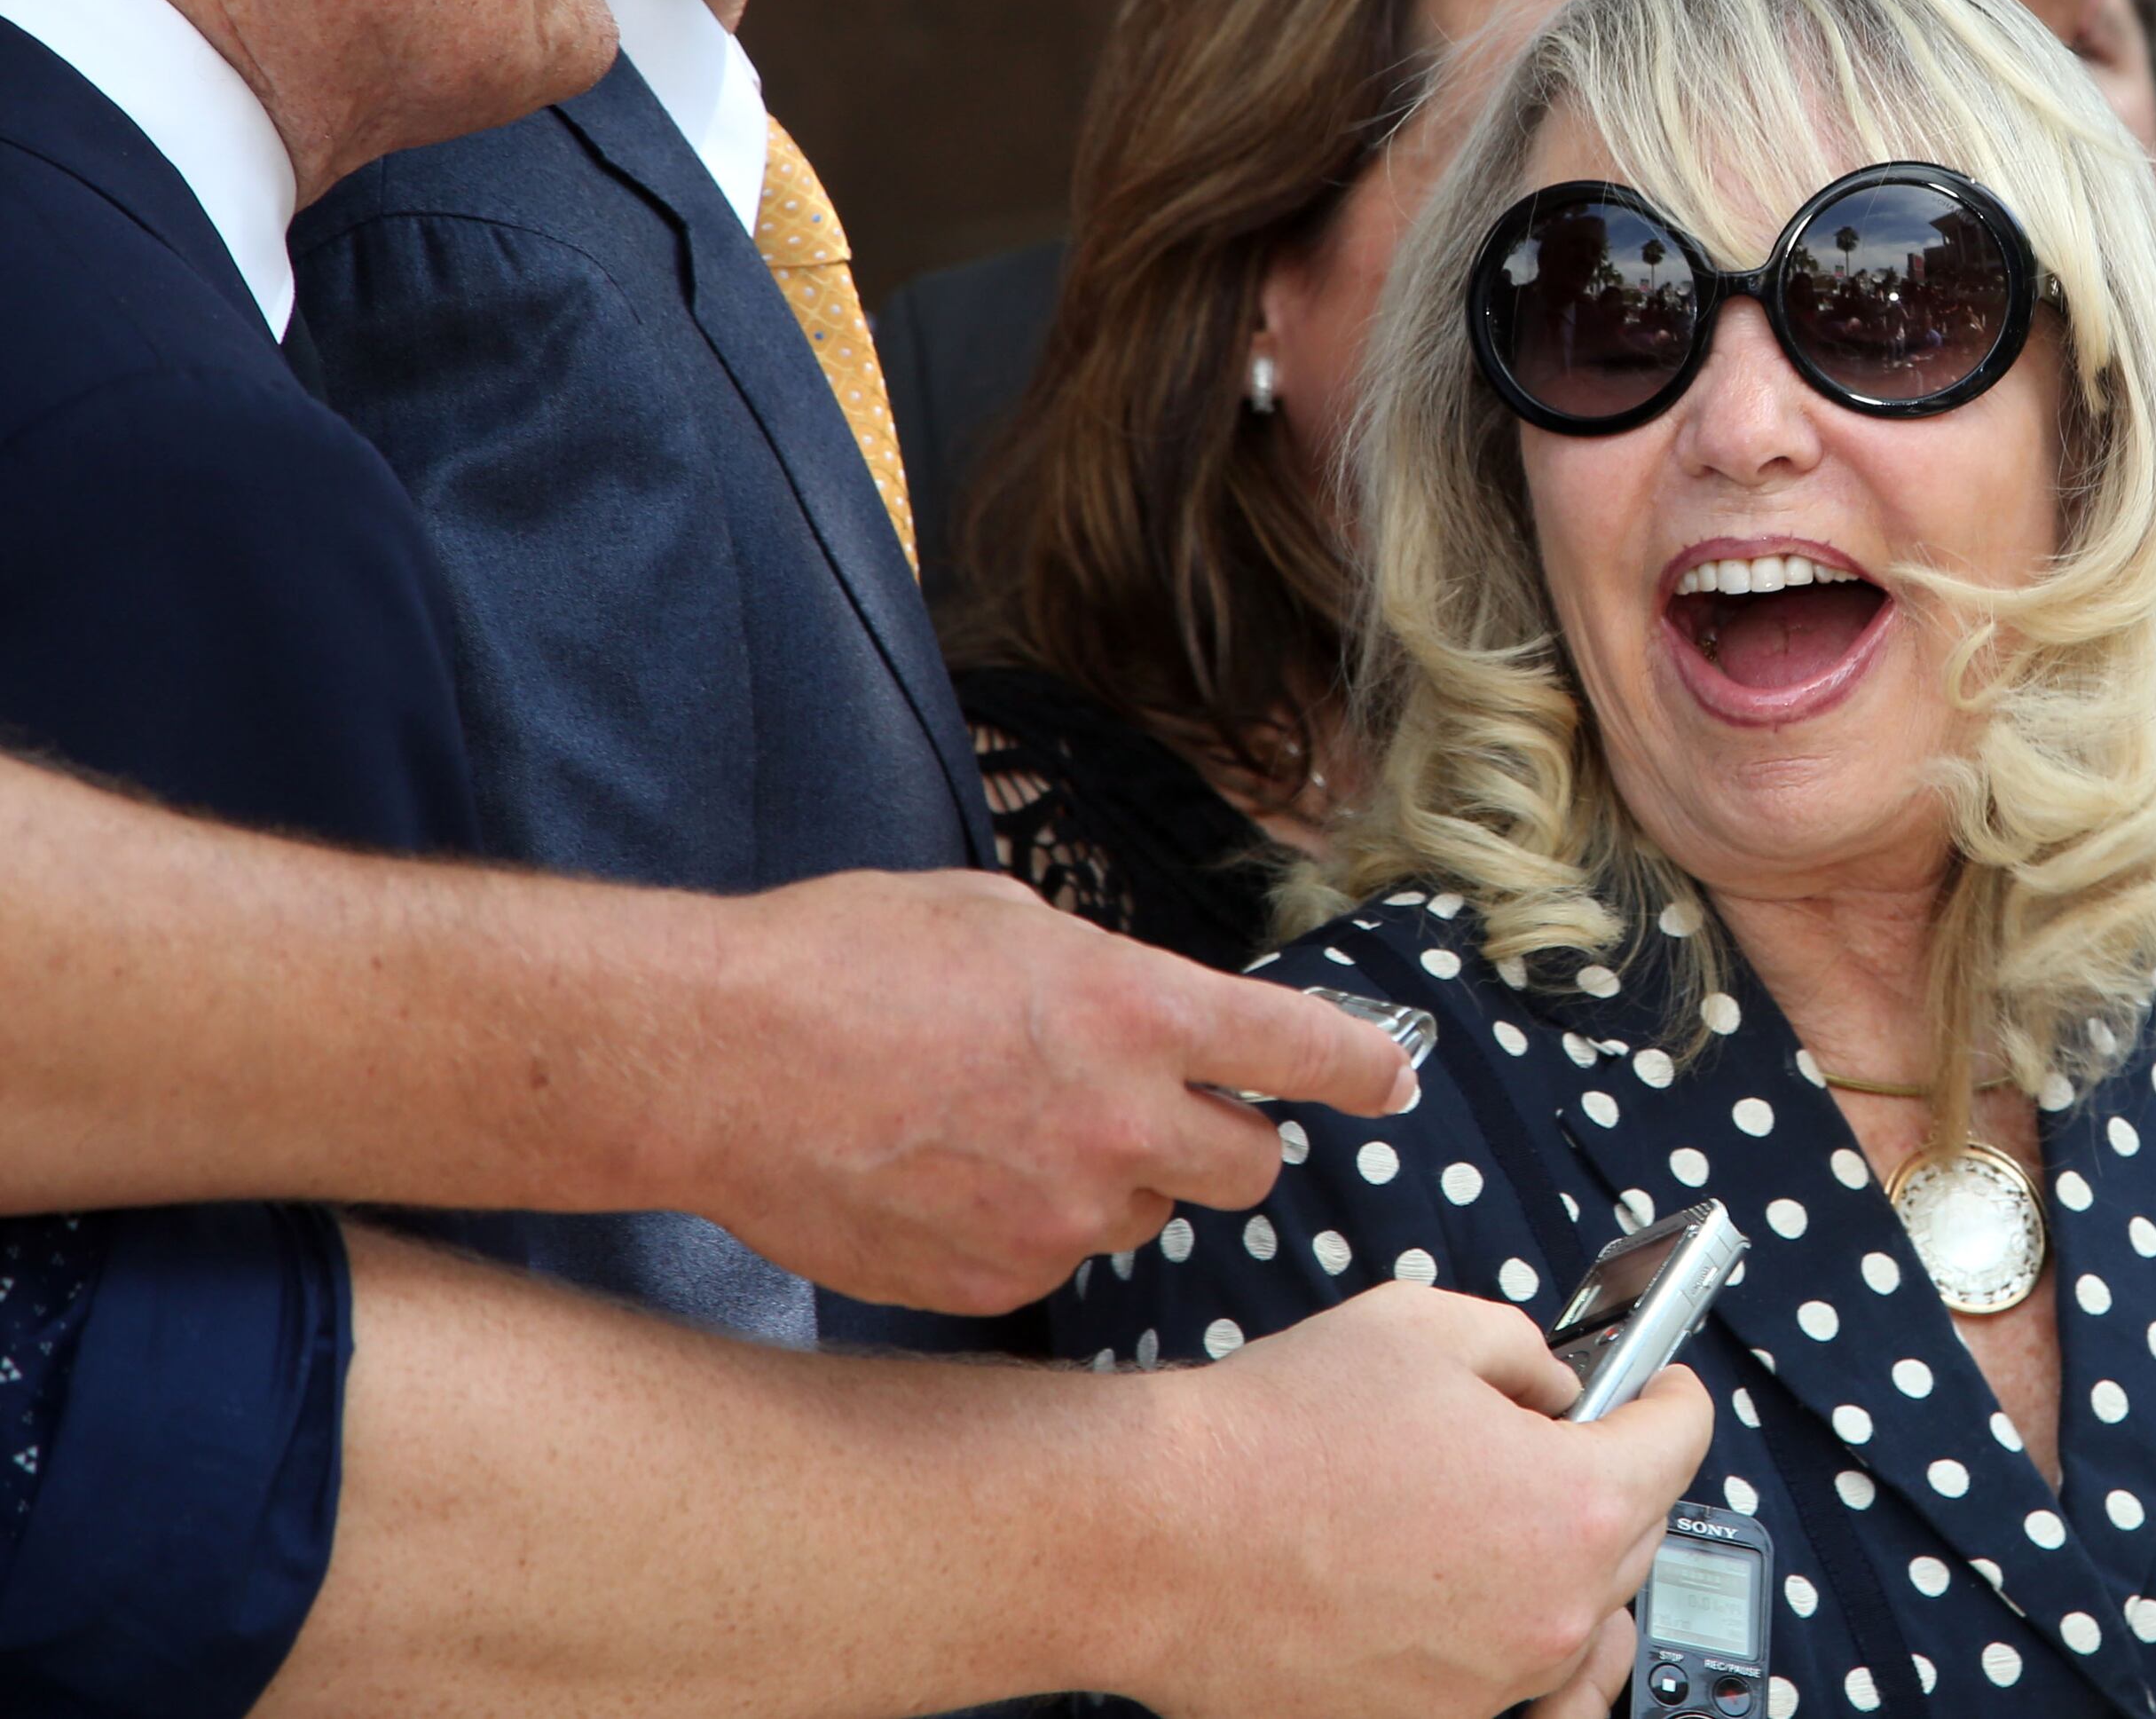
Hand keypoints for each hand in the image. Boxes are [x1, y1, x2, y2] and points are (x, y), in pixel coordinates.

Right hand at [685, 868, 1417, 1311]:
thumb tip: (1135, 1010)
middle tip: (1164, 1112)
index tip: (1390, 1079)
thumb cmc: (848, 959)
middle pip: (1249, 1168)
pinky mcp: (997, 1284)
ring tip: (1006, 1132)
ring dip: (1111, 1183)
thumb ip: (1099, 977)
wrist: (718, 1058)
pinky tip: (948, 1180)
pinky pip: (1052, 1262)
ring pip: (1142, 1217)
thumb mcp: (1004, 918)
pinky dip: (1025, 1230)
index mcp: (1142, 1012)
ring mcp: (1063, 1218)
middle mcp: (1125, 1124)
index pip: (1307, 1051)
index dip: (1364, 1068)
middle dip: (1223, 1140)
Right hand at [1103, 1283, 1710, 1718]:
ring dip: (1566, 1562)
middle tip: (1553, 1430)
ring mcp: (1494, 1686)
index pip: (1682, 1439)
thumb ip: (1524, 1350)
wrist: (1157, 1538)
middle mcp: (1553, 1611)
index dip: (1668, 1393)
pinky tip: (1471, 1599)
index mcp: (1576, 1502)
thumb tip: (1556, 1387)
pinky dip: (1507, 1639)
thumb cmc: (1275, 1434)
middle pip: (1638, 1530)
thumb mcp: (1426, 1325)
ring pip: (1582, 1617)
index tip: (1655, 1383)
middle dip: (1609, 1470)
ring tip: (1502, 1516)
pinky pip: (1512, 1685)